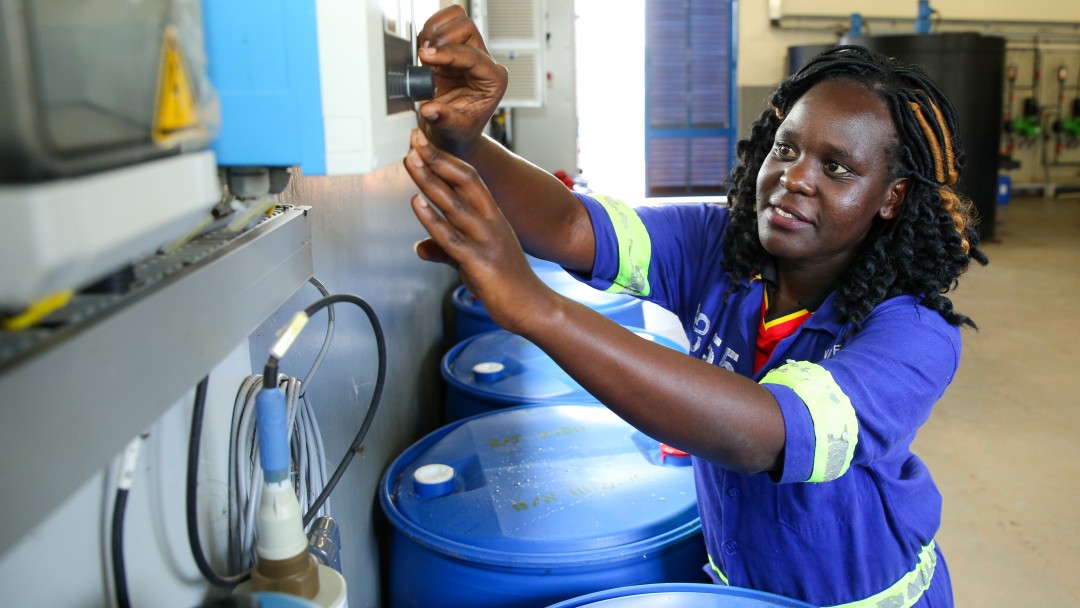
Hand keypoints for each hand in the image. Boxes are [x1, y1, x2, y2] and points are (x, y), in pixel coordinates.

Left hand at [403, 129, 550, 334]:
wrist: (531, 308)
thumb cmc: (505, 284)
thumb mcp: (470, 261)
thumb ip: (446, 250)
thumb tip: (420, 248)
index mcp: (492, 216)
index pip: (468, 177)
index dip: (444, 159)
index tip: (424, 143)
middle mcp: (490, 221)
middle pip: (461, 180)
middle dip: (436, 157)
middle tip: (415, 136)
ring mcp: (485, 240)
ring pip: (452, 203)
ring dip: (429, 179)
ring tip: (410, 158)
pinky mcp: (477, 261)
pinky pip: (450, 237)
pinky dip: (431, 218)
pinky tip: (416, 202)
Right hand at [416, 6, 507, 154]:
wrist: (452, 133)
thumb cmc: (459, 131)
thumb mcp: (454, 131)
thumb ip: (444, 119)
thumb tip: (430, 109)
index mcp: (493, 79)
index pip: (472, 55)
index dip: (447, 53)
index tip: (425, 57)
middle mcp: (483, 61)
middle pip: (466, 27)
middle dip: (442, 39)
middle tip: (425, 57)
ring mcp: (467, 53)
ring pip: (455, 19)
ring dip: (434, 31)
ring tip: (424, 54)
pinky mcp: (450, 49)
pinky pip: (440, 26)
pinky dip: (428, 33)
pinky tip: (423, 52)